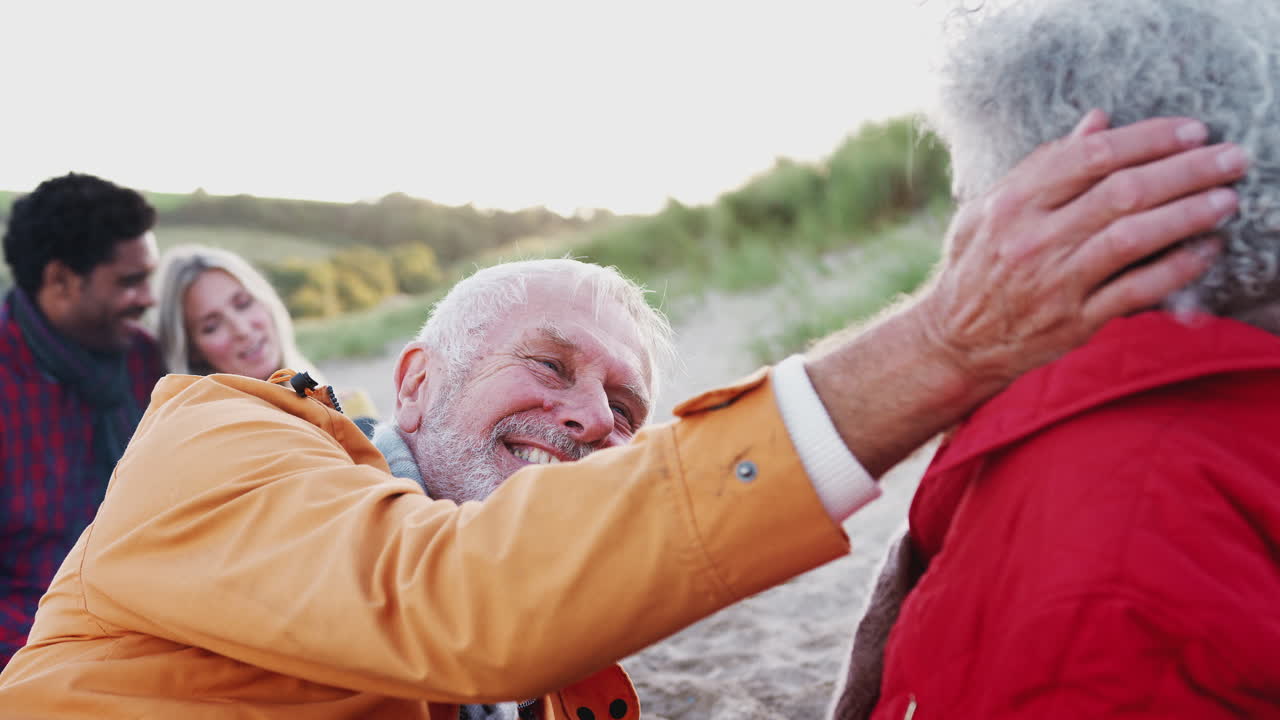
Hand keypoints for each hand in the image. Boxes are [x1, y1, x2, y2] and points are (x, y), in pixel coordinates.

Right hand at [806, 110, 1246, 477]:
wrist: (953, 340)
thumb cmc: (976, 266)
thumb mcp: (992, 207)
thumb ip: (1045, 164)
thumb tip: (1098, 121)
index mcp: (1012, 202)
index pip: (1090, 156)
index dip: (1147, 139)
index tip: (1191, 130)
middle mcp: (1032, 238)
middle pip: (1122, 192)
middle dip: (1186, 171)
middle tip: (1231, 158)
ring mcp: (1054, 281)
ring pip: (1133, 238)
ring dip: (1188, 215)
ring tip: (1227, 199)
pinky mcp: (1074, 321)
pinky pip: (1136, 291)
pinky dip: (1175, 269)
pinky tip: (1205, 251)